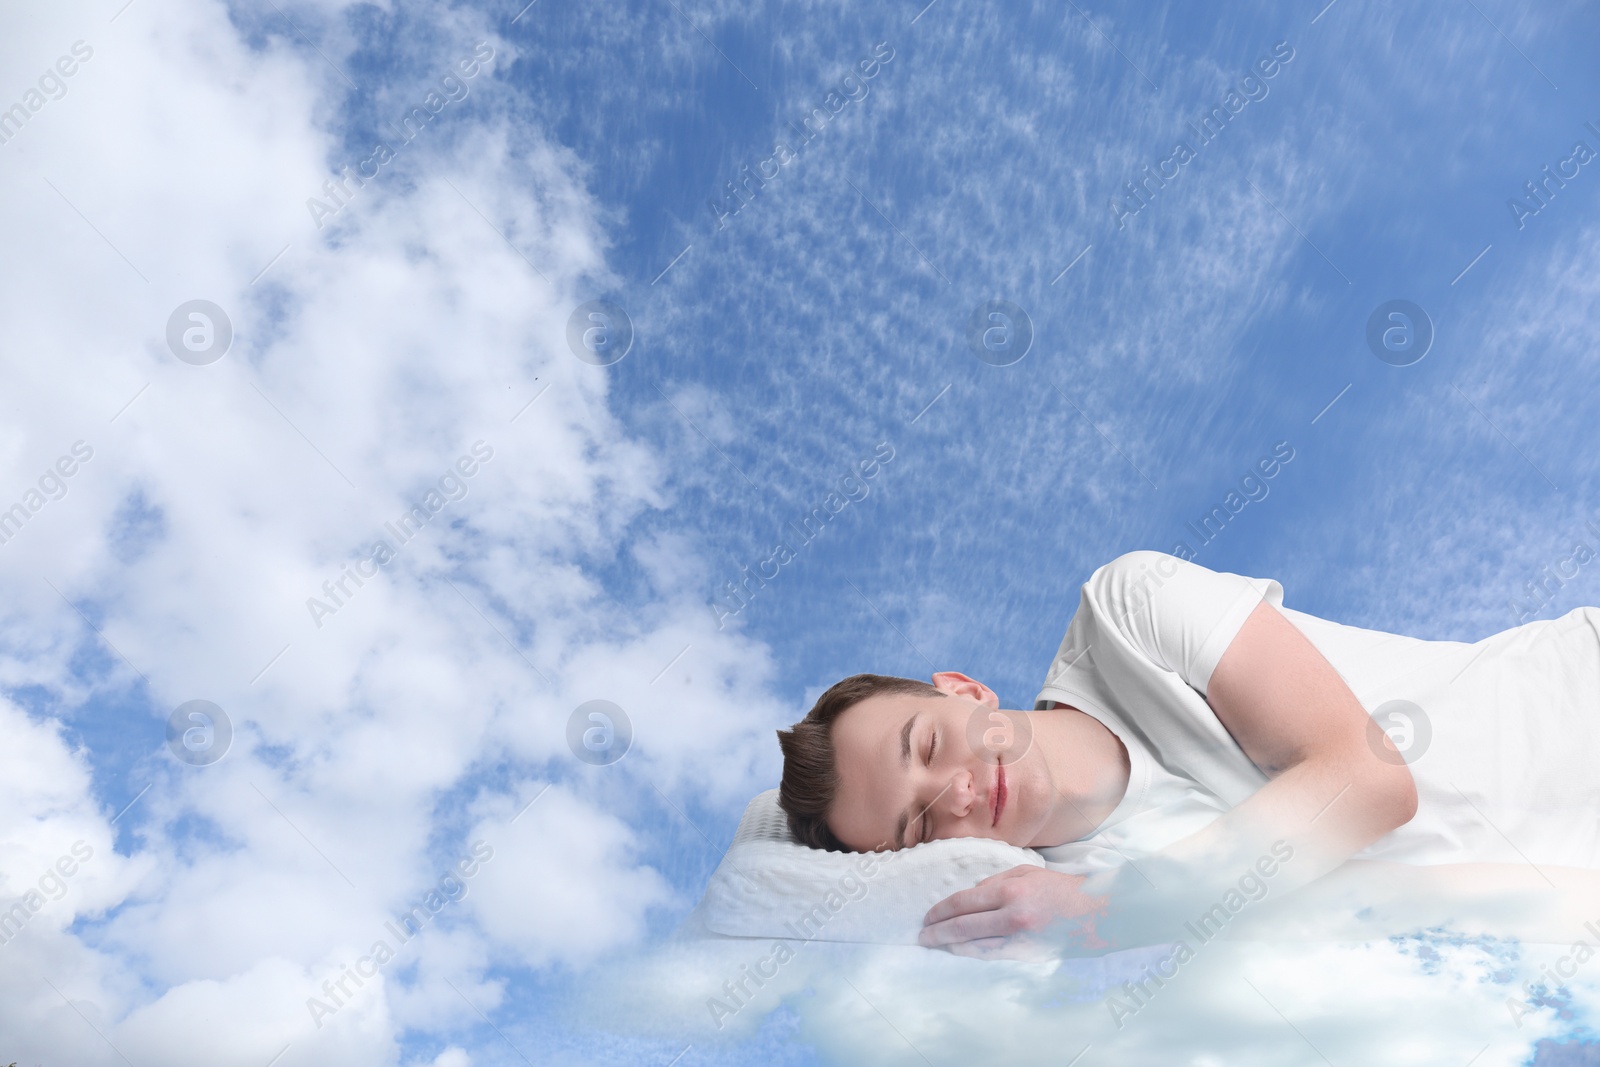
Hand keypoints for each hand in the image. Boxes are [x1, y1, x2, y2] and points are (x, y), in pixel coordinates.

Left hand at [918, 865, 1111, 958]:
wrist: (1094, 913)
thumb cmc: (1058, 888)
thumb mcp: (1024, 872)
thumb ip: (993, 882)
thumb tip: (968, 895)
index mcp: (1009, 891)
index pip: (964, 902)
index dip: (941, 911)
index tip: (927, 916)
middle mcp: (1011, 917)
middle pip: (963, 927)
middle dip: (938, 932)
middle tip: (922, 936)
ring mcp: (1019, 939)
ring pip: (974, 946)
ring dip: (951, 946)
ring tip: (935, 944)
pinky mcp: (1026, 955)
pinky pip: (991, 956)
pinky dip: (971, 954)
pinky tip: (959, 951)